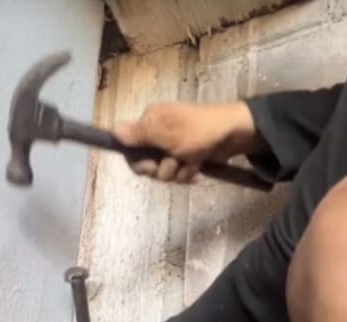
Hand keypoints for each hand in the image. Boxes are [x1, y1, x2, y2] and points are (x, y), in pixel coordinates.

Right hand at [113, 101, 263, 182]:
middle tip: (175, 163)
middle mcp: (158, 132)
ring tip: (192, 164)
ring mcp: (173, 145)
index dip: (139, 163)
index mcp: (150, 121)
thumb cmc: (198, 131)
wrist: (234, 134)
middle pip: (146, 164)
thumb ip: (138, 134)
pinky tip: (199, 170)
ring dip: (178, 173)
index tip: (152, 165)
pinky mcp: (187, 155)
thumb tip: (112, 131)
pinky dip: (188, 174)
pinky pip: (179, 172)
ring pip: (164, 171)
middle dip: (161, 170)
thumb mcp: (165, 133)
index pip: (130, 149)